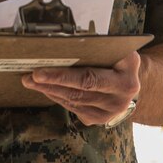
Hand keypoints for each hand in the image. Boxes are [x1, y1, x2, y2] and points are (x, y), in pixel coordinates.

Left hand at [21, 51, 141, 125]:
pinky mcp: (101, 119)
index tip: (40, 71)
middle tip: (30, 77)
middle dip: (51, 83)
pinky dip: (57, 97)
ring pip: (74, 101)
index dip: (62, 76)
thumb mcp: (116, 49)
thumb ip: (96, 47)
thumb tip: (60, 43)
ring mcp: (111, 111)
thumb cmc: (118, 58)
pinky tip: (45, 89)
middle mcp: (121, 96)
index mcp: (127, 75)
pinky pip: (74, 108)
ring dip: (50, 90)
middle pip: (79, 91)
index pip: (89, 78)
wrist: (133, 81)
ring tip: (31, 81)